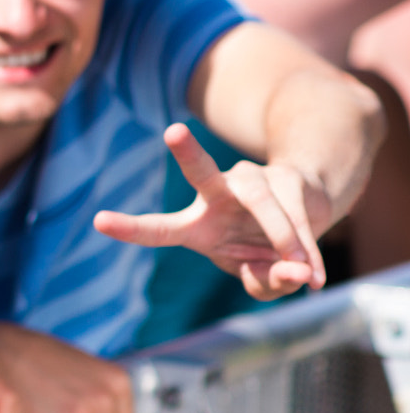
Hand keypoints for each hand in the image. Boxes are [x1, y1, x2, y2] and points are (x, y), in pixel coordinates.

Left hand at [94, 123, 327, 300]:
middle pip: (201, 172)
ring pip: (265, 205)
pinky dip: (308, 247)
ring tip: (305, 277)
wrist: (306, 216)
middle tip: (172, 131)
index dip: (130, 227)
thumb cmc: (266, 250)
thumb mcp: (262, 278)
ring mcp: (252, 182)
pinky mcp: (287, 178)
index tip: (98, 221)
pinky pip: (297, 213)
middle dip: (188, 153)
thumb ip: (269, 281)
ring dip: (286, 242)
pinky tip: (315, 274)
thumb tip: (295, 272)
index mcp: (197, 225)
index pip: (159, 228)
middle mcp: (219, 195)